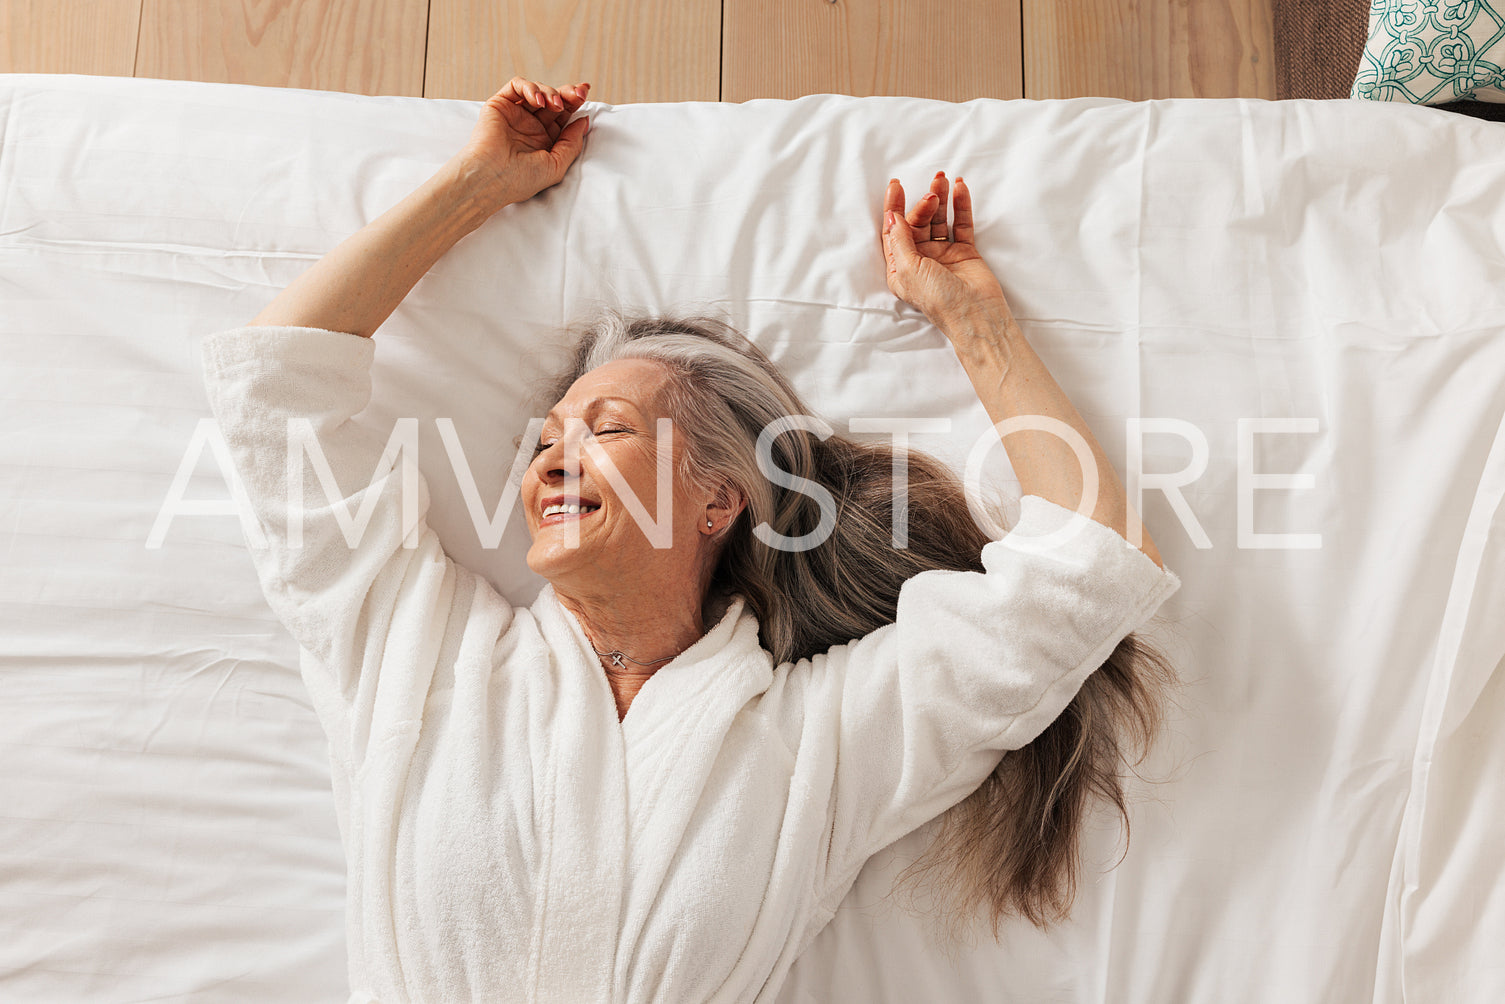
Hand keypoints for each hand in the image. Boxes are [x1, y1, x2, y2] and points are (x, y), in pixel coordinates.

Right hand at [455, 76, 591, 209]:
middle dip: (568, 93)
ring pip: (537, 91)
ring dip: (550, 92)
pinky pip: (516, 86)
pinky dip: (530, 87)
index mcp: (544, 141)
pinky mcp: (499, 105)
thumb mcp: (556, 165)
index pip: (563, 116)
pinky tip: (538, 101)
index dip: (575, 103)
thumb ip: (572, 143)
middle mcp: (530, 126)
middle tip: (578, 93)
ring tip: (555, 104)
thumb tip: (584, 120)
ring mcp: (515, 115)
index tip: (584, 94)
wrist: (491, 178)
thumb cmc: (521, 179)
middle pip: (553, 100)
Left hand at [881, 172, 1010, 329]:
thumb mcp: (909, 270)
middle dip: (922, 205)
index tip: (895, 185)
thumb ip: (900, 241)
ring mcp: (943, 255)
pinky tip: (960, 189)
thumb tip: (891, 216)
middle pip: (917, 223)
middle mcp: (920, 260)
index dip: (893, 208)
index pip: (893, 232)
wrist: (975, 314)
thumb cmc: (939, 300)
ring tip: (944, 180)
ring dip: (940, 199)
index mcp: (901, 268)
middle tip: (931, 194)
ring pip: (938, 220)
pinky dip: (960, 206)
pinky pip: (961, 224)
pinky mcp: (964, 252)